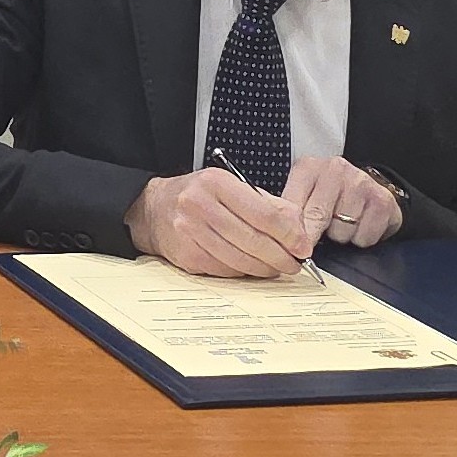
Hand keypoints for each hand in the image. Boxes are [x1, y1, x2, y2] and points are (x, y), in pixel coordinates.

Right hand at [128, 165, 311, 278]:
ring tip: (276, 268)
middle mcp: (199, 205)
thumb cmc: (198, 196)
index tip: (303, 246)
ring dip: (265, 268)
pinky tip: (252, 269)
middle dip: (280, 256)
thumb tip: (299, 230)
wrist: (153, 209)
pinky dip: (244, 273)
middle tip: (295, 263)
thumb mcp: (232, 187)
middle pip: (253, 240)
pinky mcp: (187, 255)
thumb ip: (268, 205)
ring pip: (240, 260)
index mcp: (216, 183)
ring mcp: (190, 232)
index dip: (289, 234)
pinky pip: (225, 270)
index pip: (263, 213)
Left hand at [282, 155, 403, 252]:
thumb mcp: (304, 195)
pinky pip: (364, 237)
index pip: (292, 205)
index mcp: (309, 167)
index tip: (289, 248)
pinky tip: (359, 225)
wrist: (369, 188)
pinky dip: (360, 239)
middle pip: (317, 217)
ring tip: (341, 224)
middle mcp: (336, 169)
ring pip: (341, 230)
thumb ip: (289, 212)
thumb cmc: (330, 195)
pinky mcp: (382, 201)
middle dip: (312, 237)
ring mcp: (361, 183)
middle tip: (310, 248)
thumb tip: (277, 240)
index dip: (290, 232)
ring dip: (340, 236)